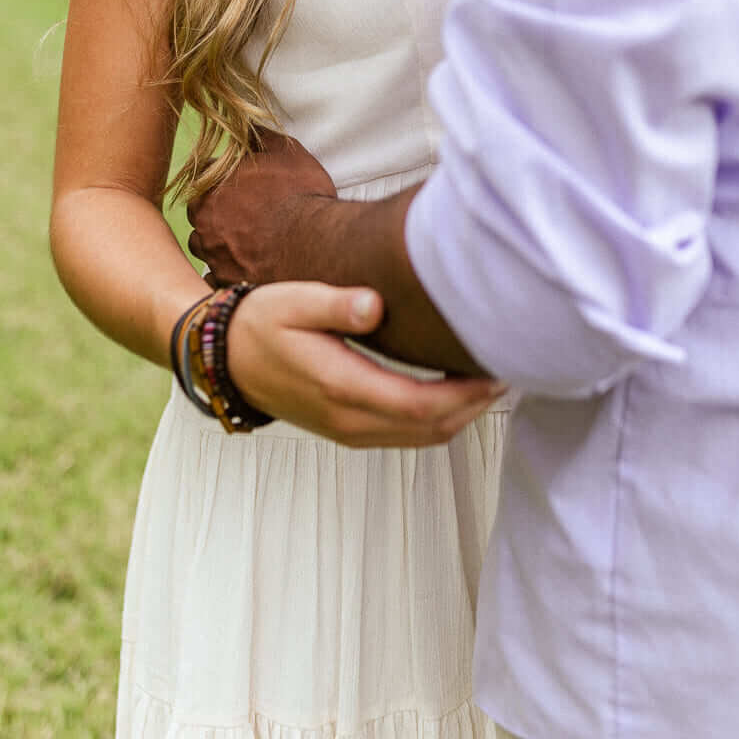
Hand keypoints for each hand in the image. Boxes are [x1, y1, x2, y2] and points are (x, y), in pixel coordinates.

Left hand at [188, 129, 335, 285]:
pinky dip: (225, 275)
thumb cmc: (300, 193)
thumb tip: (248, 125)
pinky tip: (244, 269)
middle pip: (199, 213)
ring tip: (244, 243)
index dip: (224, 179)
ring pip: (204, 247)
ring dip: (218, 243)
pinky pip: (214, 280)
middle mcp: (205, 222)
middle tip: (242, 214)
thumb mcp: (285, 152)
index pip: (205, 177)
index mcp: (212, 187)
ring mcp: (213, 254)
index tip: (242, 185)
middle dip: (215, 212)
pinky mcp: (227, 281)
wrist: (316, 242)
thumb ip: (260, 136)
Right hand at [227, 281, 504, 447]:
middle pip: (430, 429)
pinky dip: (438, 420)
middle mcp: (349, 421)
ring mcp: (349, 431)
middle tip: (510, 370)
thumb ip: (337, 303)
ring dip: (461, 415)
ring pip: (422, 438)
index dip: (465, 394)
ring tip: (490, 378)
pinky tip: (454, 391)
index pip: (419, 405)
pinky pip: (405, 435)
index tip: (497, 369)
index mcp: (341, 388)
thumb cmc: (262, 324)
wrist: (227, 359)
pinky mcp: (349, 430)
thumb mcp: (294, 301)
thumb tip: (376, 304)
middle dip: (474, 405)